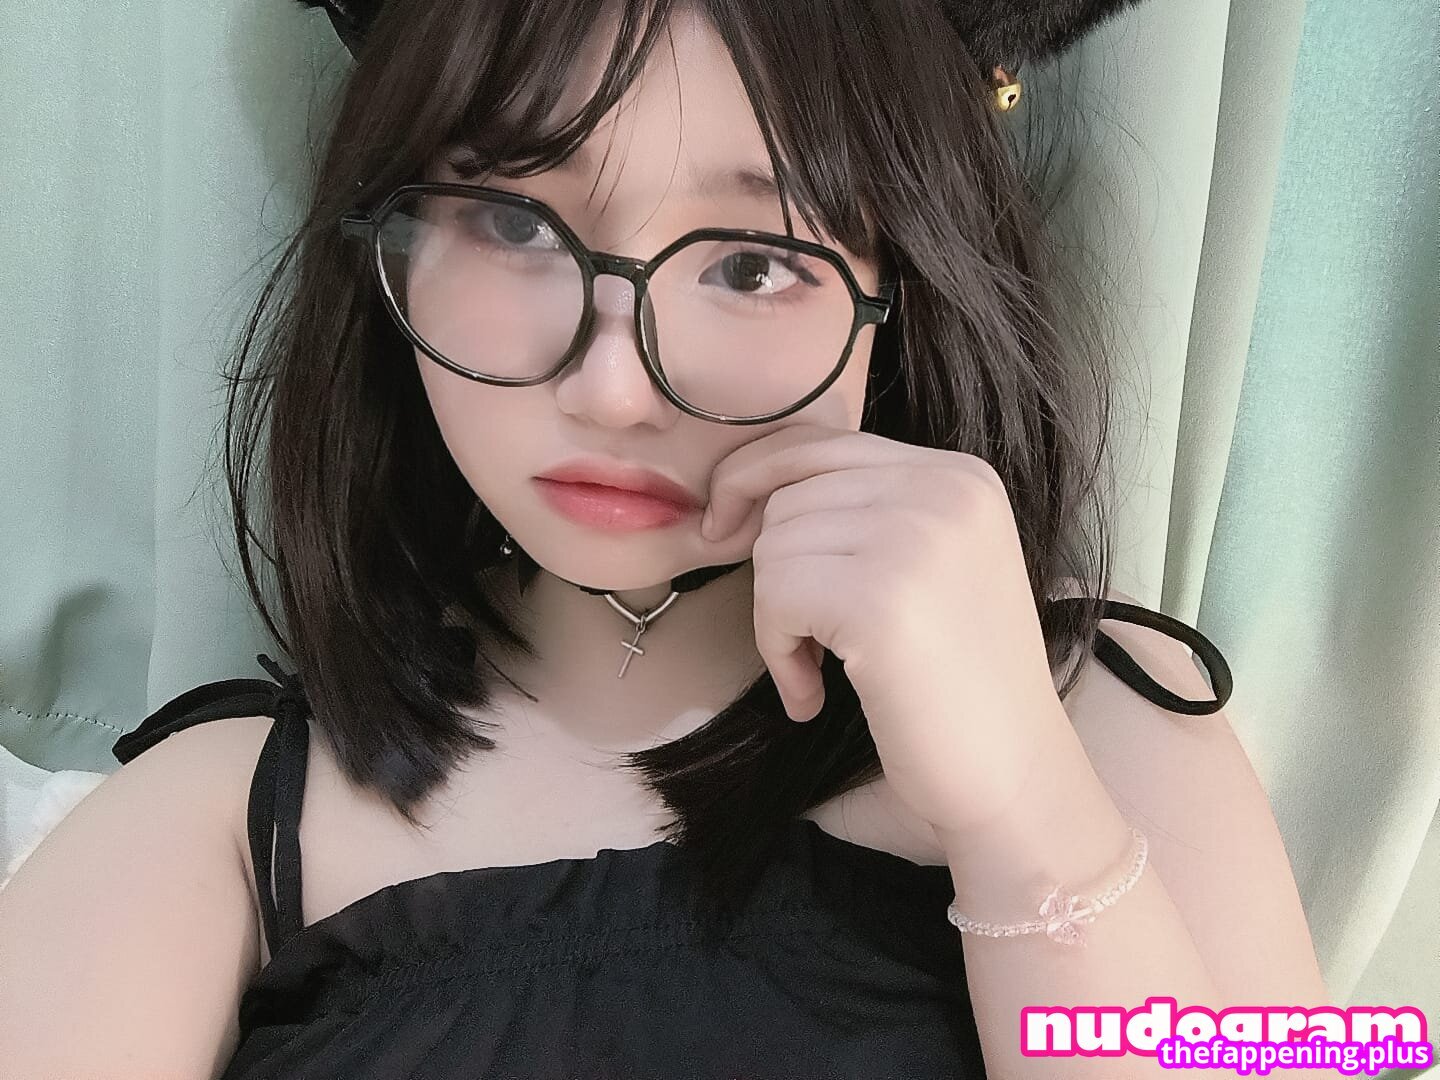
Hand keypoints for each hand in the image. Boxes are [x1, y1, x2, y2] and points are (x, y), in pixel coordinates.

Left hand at [698, 423, 1073, 835]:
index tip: (723, 530)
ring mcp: (917, 537)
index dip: (754, 481)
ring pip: (774, 546)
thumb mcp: (925, 567)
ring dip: (777, 621)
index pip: (819, 442)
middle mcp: (944, 488)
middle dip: (776, 573)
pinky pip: (775, 597)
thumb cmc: (956, 686)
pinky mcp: (882, 596)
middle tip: (809, 643)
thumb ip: (859, 514)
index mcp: (959, 474)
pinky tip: (813, 695)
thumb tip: (740, 493)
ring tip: (822, 671)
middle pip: (789, 496)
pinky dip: (777, 652)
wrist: (1012, 777)